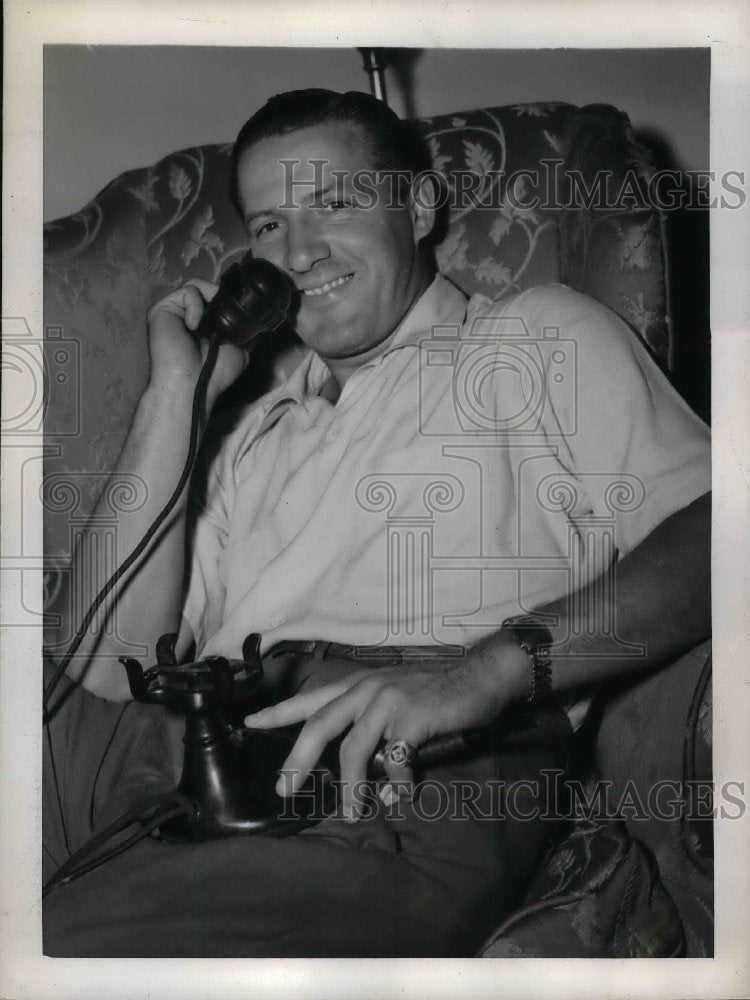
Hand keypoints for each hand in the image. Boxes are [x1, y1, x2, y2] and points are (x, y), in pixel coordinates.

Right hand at [147, 277, 249, 408]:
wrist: (193, 382)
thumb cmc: (215, 373)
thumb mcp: (241, 349)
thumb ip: (243, 329)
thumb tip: (252, 315)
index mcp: (206, 325)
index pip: (217, 300)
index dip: (229, 301)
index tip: (239, 310)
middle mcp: (190, 315)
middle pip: (207, 290)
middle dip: (220, 298)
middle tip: (227, 315)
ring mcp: (175, 311)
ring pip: (197, 285)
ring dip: (210, 299)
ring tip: (210, 322)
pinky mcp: (162, 308)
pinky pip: (186, 291)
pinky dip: (195, 304)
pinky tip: (193, 325)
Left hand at [244, 638, 528, 817]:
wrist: (477, 678)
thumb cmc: (436, 691)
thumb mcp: (394, 695)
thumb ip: (370, 721)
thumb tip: (356, 764)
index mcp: (358, 686)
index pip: (309, 699)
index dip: (278, 711)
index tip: (250, 722)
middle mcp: (366, 690)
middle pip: (319, 726)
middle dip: (298, 761)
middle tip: (286, 790)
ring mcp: (388, 703)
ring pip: (353, 750)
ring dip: (350, 787)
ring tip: (352, 813)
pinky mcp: (411, 718)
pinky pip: (394, 760)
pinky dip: (395, 784)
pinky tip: (399, 796)